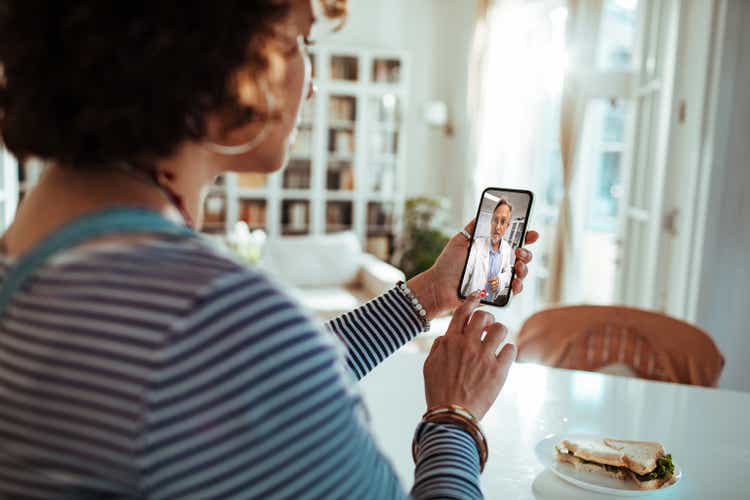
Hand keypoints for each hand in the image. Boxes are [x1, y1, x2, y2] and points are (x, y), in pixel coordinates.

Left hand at [407, 219, 538, 319]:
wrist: (439, 286)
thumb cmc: (448, 264)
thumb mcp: (460, 240)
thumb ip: (474, 228)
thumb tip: (486, 211)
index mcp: (492, 249)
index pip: (514, 241)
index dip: (526, 237)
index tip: (532, 234)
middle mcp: (498, 263)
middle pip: (522, 257)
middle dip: (527, 253)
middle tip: (520, 252)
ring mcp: (498, 278)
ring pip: (521, 273)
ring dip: (524, 269)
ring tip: (518, 266)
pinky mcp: (496, 293)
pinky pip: (513, 291)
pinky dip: (518, 286)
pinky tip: (515, 282)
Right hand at [423, 292, 515, 419]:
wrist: (452, 415)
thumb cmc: (439, 392)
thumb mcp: (429, 365)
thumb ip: (439, 346)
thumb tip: (447, 335)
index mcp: (450, 341)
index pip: (463, 311)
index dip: (472, 300)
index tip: (478, 296)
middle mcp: (468, 344)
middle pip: (484, 316)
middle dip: (488, 319)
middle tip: (488, 327)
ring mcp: (485, 357)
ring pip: (501, 329)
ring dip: (500, 333)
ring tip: (497, 342)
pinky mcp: (499, 370)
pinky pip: (512, 349)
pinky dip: (509, 351)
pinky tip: (504, 358)